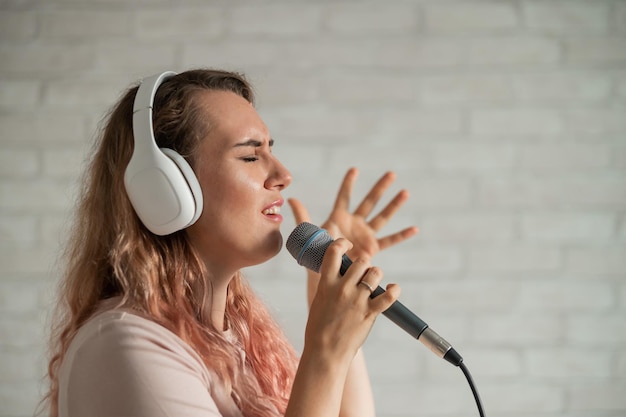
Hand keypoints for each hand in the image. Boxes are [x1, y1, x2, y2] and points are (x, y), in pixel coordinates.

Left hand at [288, 167, 417, 259]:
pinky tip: (414, 229)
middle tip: (391, 174)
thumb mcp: (310, 234)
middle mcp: (354, 223)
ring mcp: (364, 235)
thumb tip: (291, 198)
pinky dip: (401, 235)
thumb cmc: (316, 255)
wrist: (326, 276)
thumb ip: (303, 217)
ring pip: (382, 217)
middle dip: (379, 188)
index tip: (354, 169)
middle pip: (369, 202)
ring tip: (405, 192)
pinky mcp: (372, 249)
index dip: (348, 183)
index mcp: (339, 218)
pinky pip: (389, 240)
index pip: (344, 197)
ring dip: (394, 205)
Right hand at [303, 238, 399, 360]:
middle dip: (365, 264)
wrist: (325, 352)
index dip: (342, 243)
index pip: (334, 252)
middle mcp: (342, 288)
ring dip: (376, 275)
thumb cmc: (319, 328)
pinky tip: (394, 289)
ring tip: (373, 284)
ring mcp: (357, 300)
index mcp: (326, 284)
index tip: (347, 245)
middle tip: (363, 273)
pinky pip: (388, 296)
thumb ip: (329, 285)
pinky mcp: (370, 312)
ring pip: (375, 273)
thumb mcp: (320, 300)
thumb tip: (338, 274)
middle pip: (361, 262)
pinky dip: (394, 291)